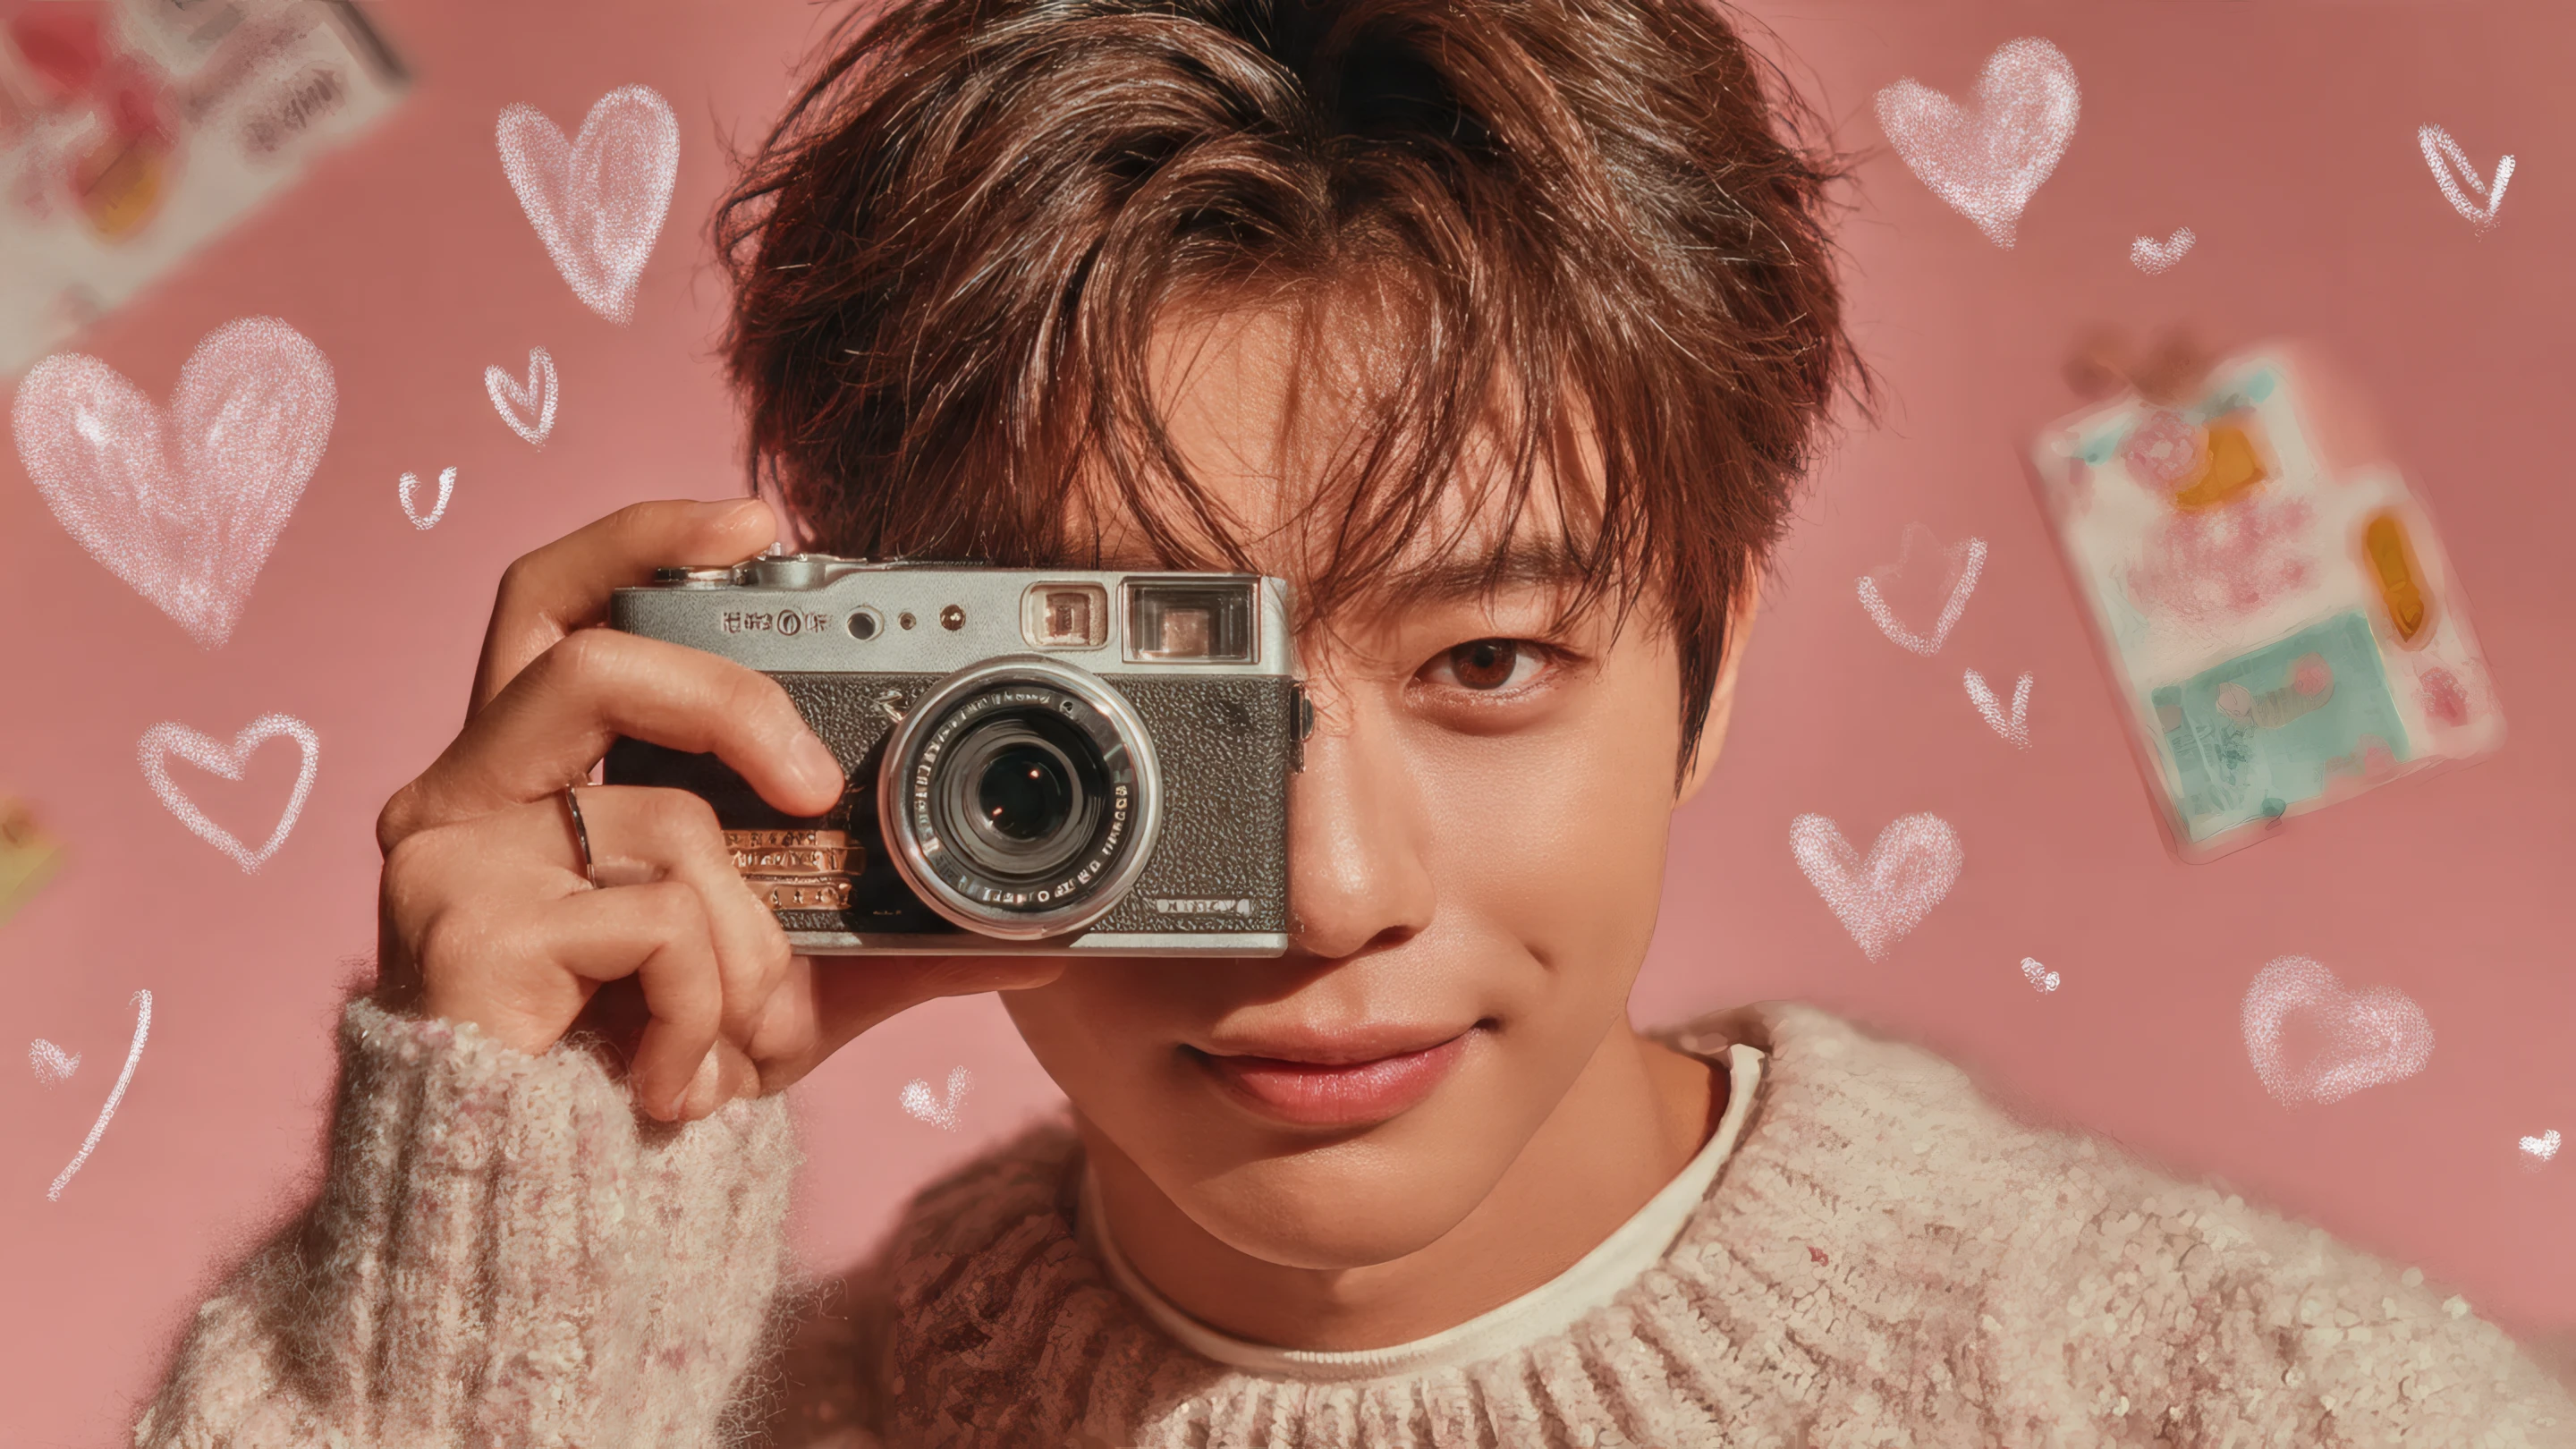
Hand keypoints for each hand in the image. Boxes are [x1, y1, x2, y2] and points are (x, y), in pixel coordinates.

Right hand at [371, 500, 1063, 1121]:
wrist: (545, 1209)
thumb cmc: (644, 1067)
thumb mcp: (784, 984)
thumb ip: (890, 942)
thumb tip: (1046, 942)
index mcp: (532, 770)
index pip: (560, 600)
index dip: (646, 539)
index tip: (757, 519)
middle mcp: (466, 792)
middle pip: (584, 651)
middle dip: (727, 700)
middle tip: (814, 786)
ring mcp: (451, 858)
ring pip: (663, 820)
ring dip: (745, 938)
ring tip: (740, 1028)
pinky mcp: (458, 933)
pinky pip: (651, 923)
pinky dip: (704, 1005)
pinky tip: (677, 1074)